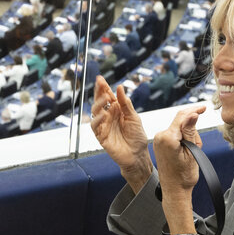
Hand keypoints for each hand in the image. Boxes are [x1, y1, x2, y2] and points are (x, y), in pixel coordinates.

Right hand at [91, 76, 151, 193]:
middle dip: (98, 92)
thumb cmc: (137, 137)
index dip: (103, 88)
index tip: (101, 79)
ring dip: (98, 104)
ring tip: (106, 98)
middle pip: (100, 102)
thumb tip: (120, 87)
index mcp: (117, 111)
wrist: (138, 156)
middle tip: (99, 83)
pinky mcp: (101, 136)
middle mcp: (108, 117)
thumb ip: (125, 104)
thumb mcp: (134, 117)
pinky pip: (95, 126)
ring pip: (95, 112)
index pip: (108, 97)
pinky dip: (97, 119)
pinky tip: (103, 114)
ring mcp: (104, 126)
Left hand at [153, 106, 206, 234]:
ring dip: (188, 135)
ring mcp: (158, 139)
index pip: (182, 117)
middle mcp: (159, 136)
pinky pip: (174, 134)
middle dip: (192, 130)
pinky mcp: (159, 143)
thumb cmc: (184, 175)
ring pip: (178, 128)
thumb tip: (192, 114)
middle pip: (181, 122)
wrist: (174, 190)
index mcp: (167, 137)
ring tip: (191, 153)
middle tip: (197, 146)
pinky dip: (183, 138)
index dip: (194, 110)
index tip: (204, 107)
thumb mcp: (192, 151)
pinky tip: (186, 151)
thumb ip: (190, 131)